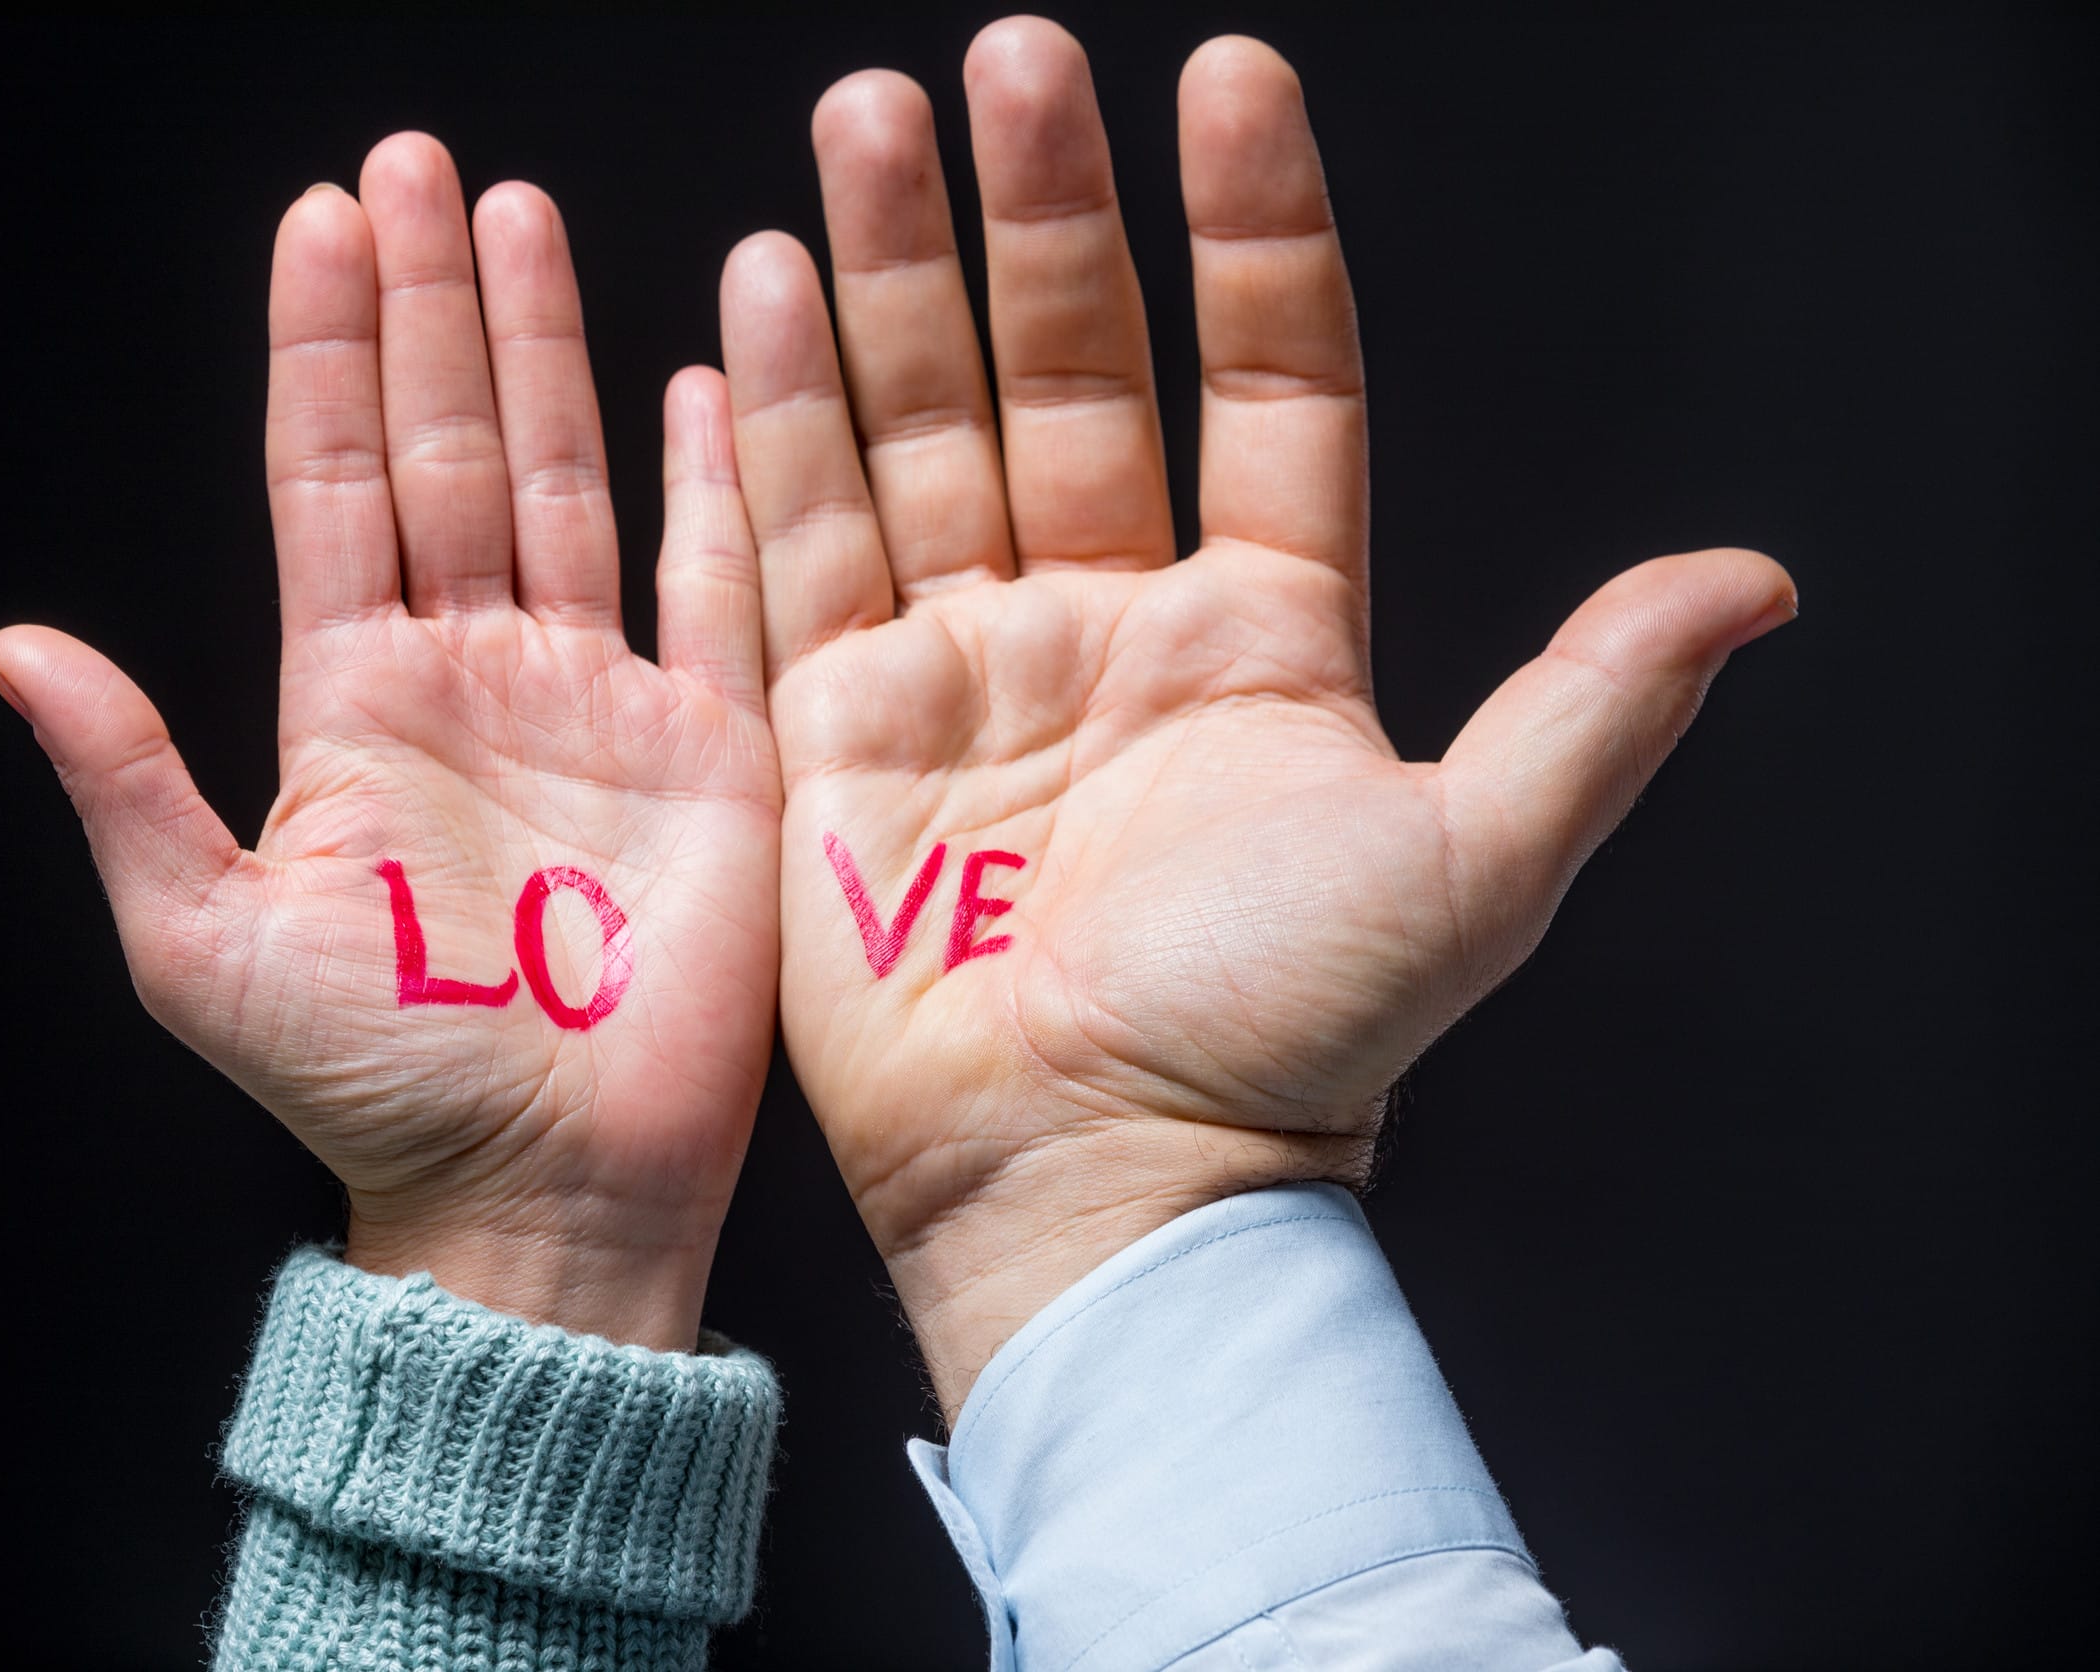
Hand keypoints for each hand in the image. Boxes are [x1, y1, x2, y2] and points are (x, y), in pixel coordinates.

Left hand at [0, 137, 777, 1350]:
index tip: (321, 219)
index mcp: (354, 703)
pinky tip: (703, 377)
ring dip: (550, 353)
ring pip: (568, 483)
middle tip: (421, 167)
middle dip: (433, 305)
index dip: (325, 350)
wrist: (547, 1189)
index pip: (332, 485)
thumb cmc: (379, 1085)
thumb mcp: (208, 940)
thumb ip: (128, 783)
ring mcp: (599, 700)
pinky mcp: (711, 747)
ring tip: (525, 221)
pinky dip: (714, 479)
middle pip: (447, 448)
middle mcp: (475, 676)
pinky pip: (716, 584)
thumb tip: (13, 646)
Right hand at [719, 20, 1794, 1415]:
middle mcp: (1108, 622)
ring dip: (886, 279)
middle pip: (1065, 372)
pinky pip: (799, 547)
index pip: (1266, 382)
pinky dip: (776, 424)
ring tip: (864, 121)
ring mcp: (965, 667)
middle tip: (998, 63)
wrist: (1097, 1181)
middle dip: (1032, 216)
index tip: (1226, 79)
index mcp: (1263, 632)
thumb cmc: (1286, 1041)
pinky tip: (758, 295)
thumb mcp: (1473, 862)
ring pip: (920, 428)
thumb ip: (1591, 705)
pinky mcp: (839, 729)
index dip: (1250, 234)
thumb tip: (1752, 583)